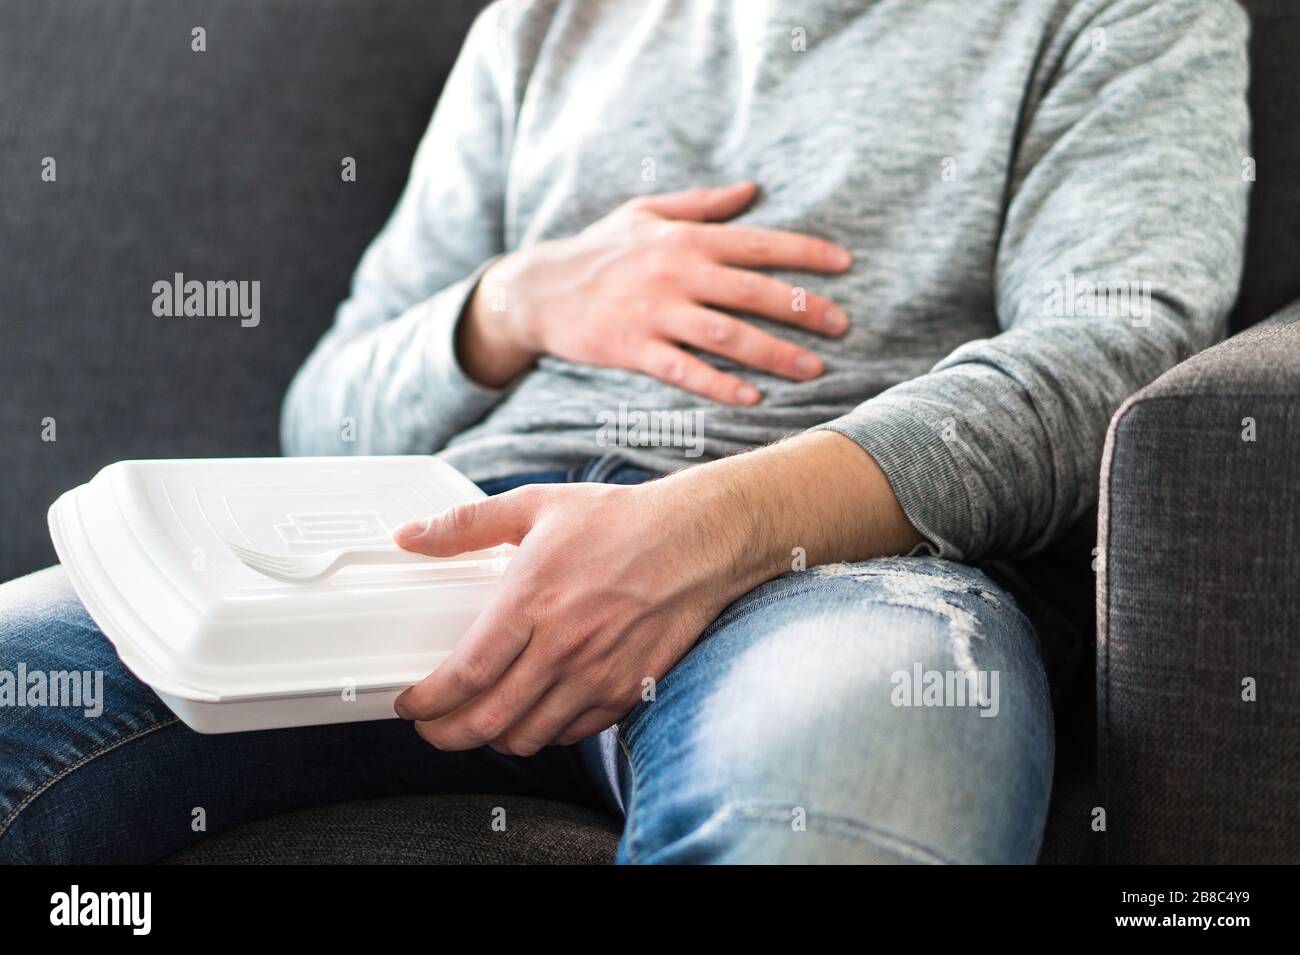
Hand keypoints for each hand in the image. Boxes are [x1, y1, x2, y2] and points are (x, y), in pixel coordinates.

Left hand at [391, 477, 754, 754]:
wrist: (697, 539)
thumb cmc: (619, 520)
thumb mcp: (536, 506)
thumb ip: (466, 525)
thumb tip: (409, 537)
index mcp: (532, 600)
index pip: (466, 674)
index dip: (427, 702)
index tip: (409, 704)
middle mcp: (563, 646)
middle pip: (489, 719)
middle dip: (447, 735)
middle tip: (431, 729)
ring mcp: (597, 674)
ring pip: (528, 736)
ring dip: (493, 739)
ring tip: (477, 725)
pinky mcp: (626, 689)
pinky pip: (571, 733)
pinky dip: (542, 734)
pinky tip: (530, 715)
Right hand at [455, 181, 851, 402]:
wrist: (536, 289)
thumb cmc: (598, 250)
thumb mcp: (645, 212)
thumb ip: (701, 204)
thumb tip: (752, 189)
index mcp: (683, 238)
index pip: (758, 243)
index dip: (805, 253)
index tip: (845, 265)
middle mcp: (674, 272)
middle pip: (753, 292)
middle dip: (803, 309)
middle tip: (843, 326)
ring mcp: (653, 313)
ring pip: (727, 335)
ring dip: (774, 353)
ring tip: (813, 369)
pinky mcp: (633, 349)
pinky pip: (685, 371)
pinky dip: (721, 385)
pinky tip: (753, 398)